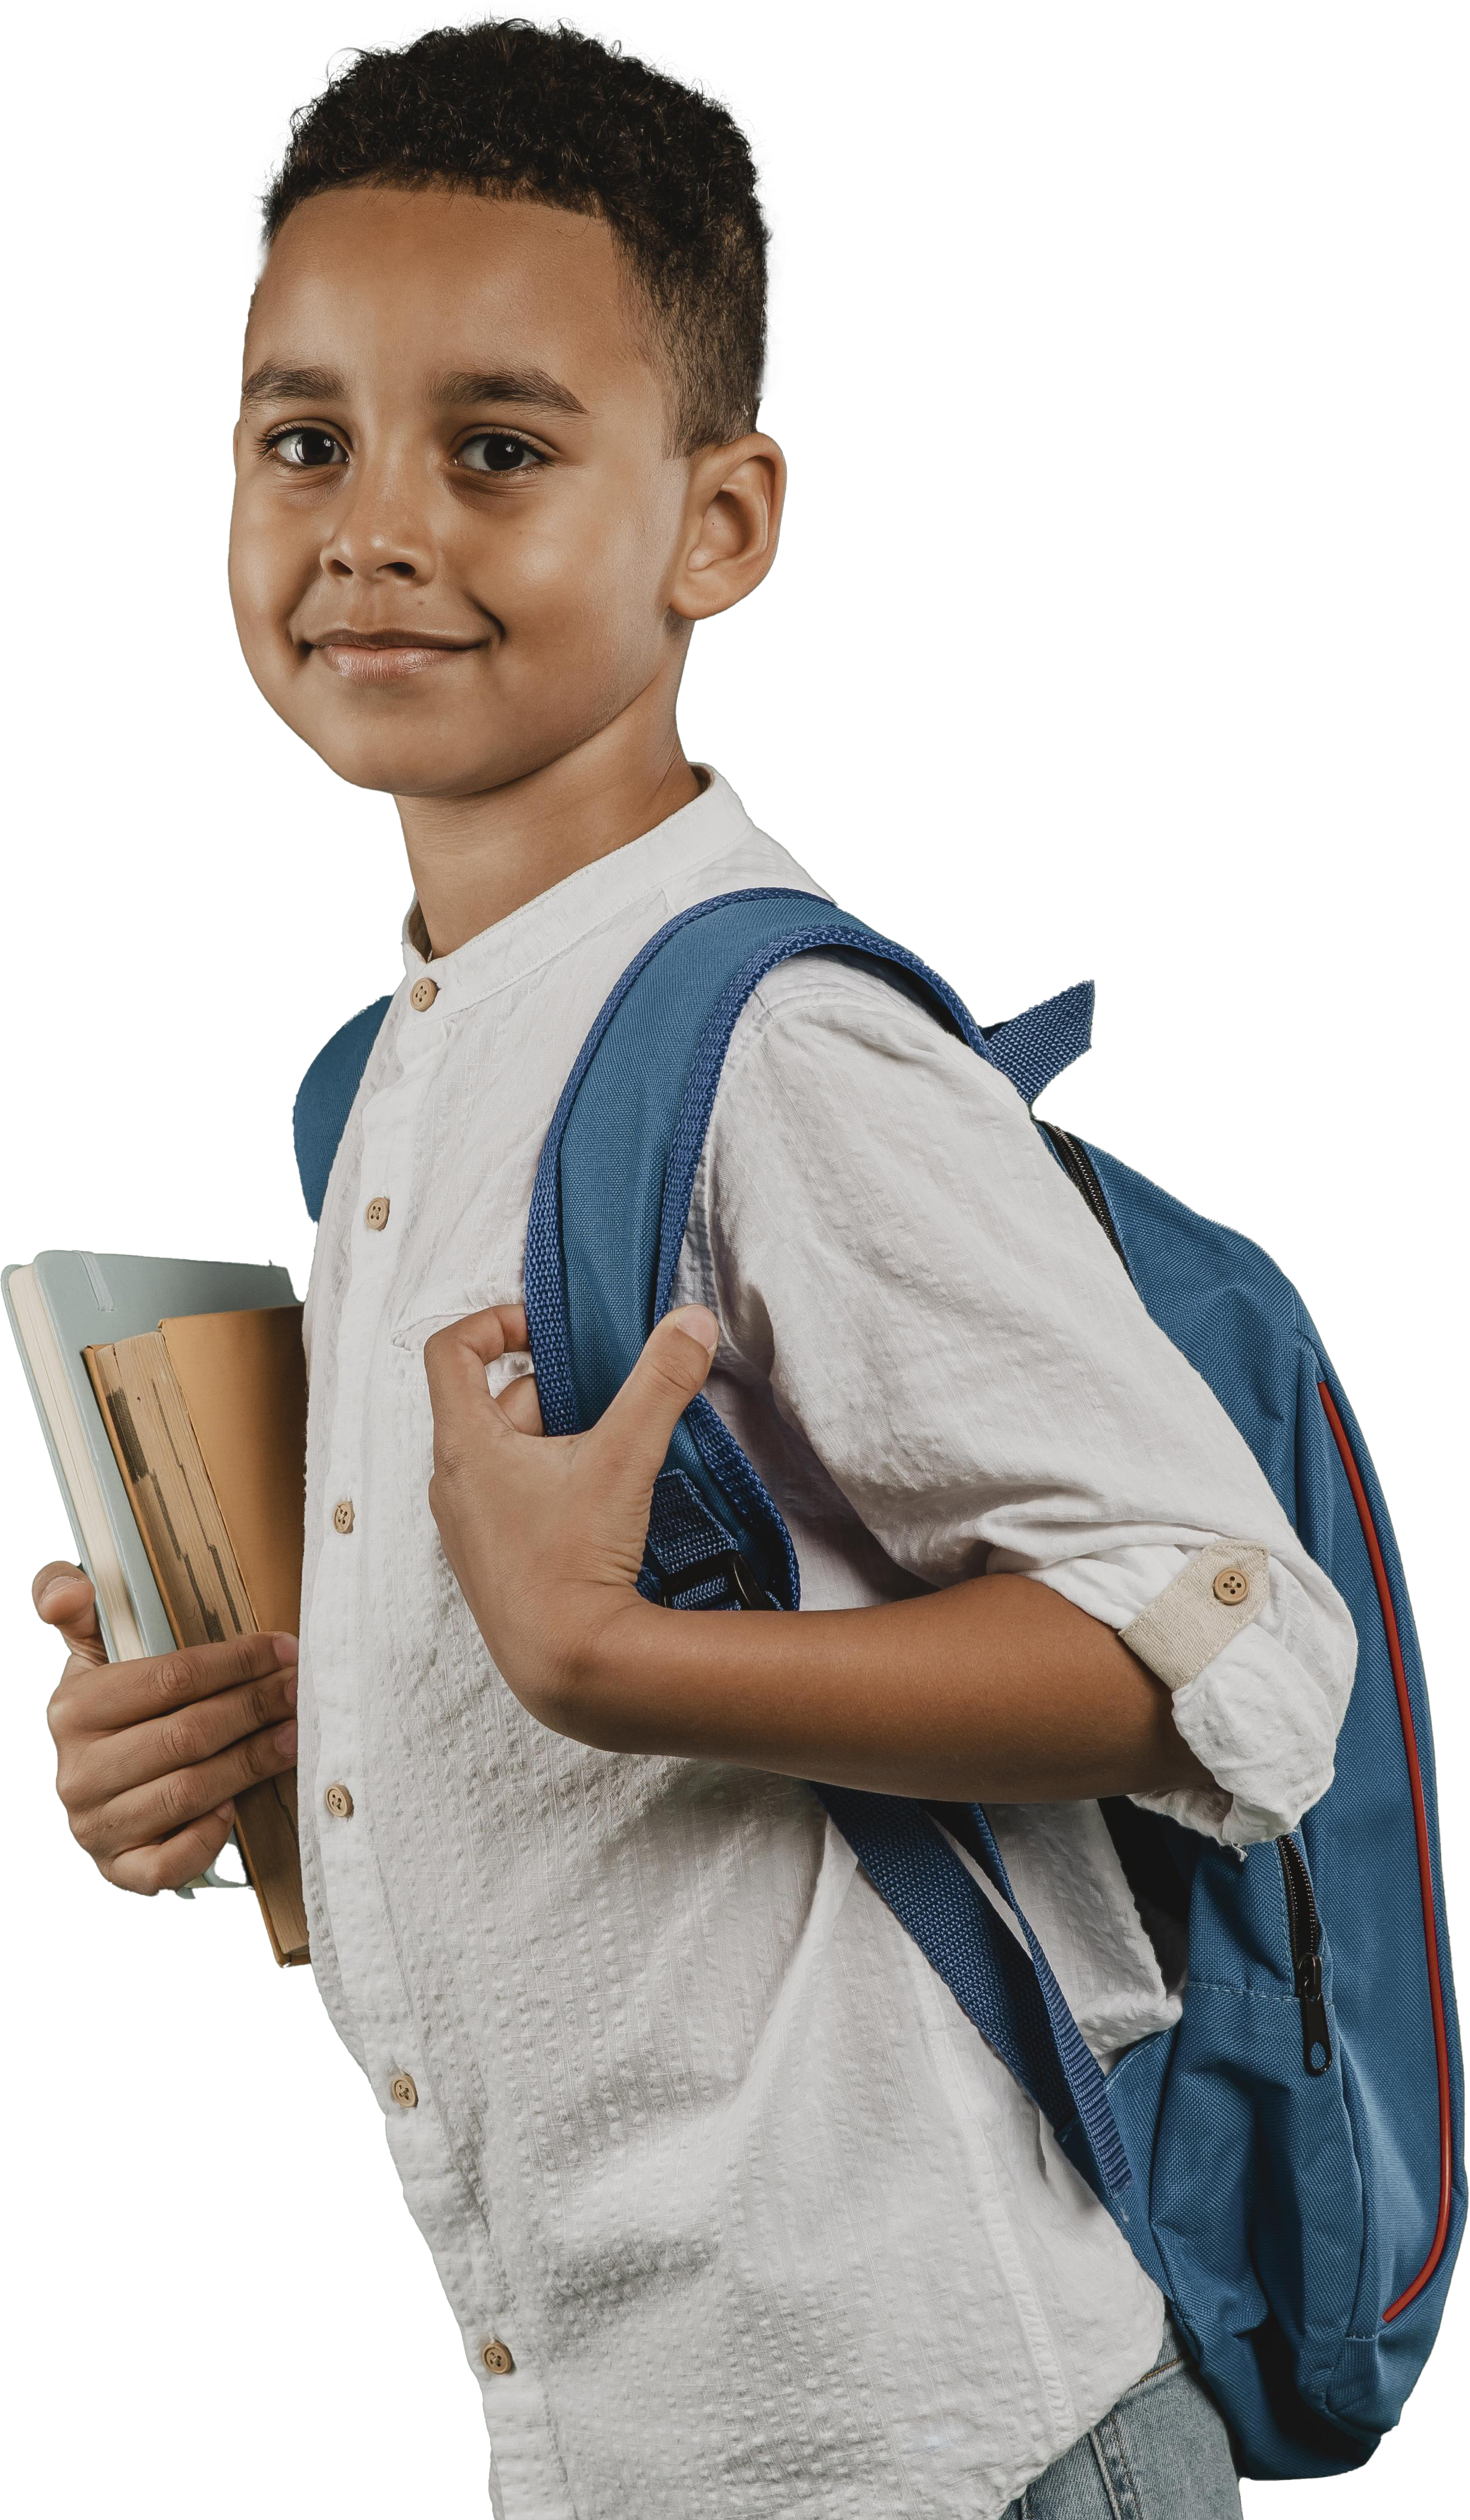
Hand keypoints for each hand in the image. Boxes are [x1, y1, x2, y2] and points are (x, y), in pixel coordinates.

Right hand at [35, 1561, 299, 1895]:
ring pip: (188, 1792)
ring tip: (295, 1735)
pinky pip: (167, 1864)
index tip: (284, 1648)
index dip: (235, 1661)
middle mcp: (78, 1773)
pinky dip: (205, 1838)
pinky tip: (236, 1808)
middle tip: (301, 1689)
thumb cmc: (117, 1709)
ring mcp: (96, 1826)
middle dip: (255, 1706)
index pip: (169, 1679)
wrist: (102, 1787)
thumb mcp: (92, 1652)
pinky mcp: (119, 1869)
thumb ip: (77, 1609)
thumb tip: (70, 1588)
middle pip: (187, 1734)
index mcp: (73, 1710)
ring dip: (252, 1762)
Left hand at [424, 1301, 719, 1734]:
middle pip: (497, 1405)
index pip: (450, 1351)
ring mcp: (466, 1529)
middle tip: (613, 1403)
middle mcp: (451, 1484)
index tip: (544, 1330)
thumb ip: (660, 1382)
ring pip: (508, 1455)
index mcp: (463, 1445)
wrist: (568, 1669)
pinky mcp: (490, 1565)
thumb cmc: (576, 1563)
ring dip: (557, 1443)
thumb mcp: (625, 1457)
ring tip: (613, 1459)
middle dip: (558, 1394)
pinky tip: (597, 1509)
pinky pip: (512, 1501)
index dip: (494, 1322)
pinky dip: (550, 1487)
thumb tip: (690, 1323)